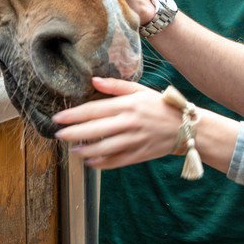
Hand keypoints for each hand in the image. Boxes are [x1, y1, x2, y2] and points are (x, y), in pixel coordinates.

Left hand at [53, 76, 180, 168]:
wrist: (186, 127)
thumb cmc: (160, 106)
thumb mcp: (140, 90)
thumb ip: (116, 86)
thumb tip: (94, 80)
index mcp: (128, 105)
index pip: (94, 110)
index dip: (74, 115)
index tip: (58, 118)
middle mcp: (129, 123)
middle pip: (95, 130)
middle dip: (73, 133)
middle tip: (58, 135)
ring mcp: (134, 140)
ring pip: (104, 148)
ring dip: (85, 150)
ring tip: (72, 150)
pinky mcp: (139, 154)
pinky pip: (117, 161)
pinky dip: (102, 163)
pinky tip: (90, 162)